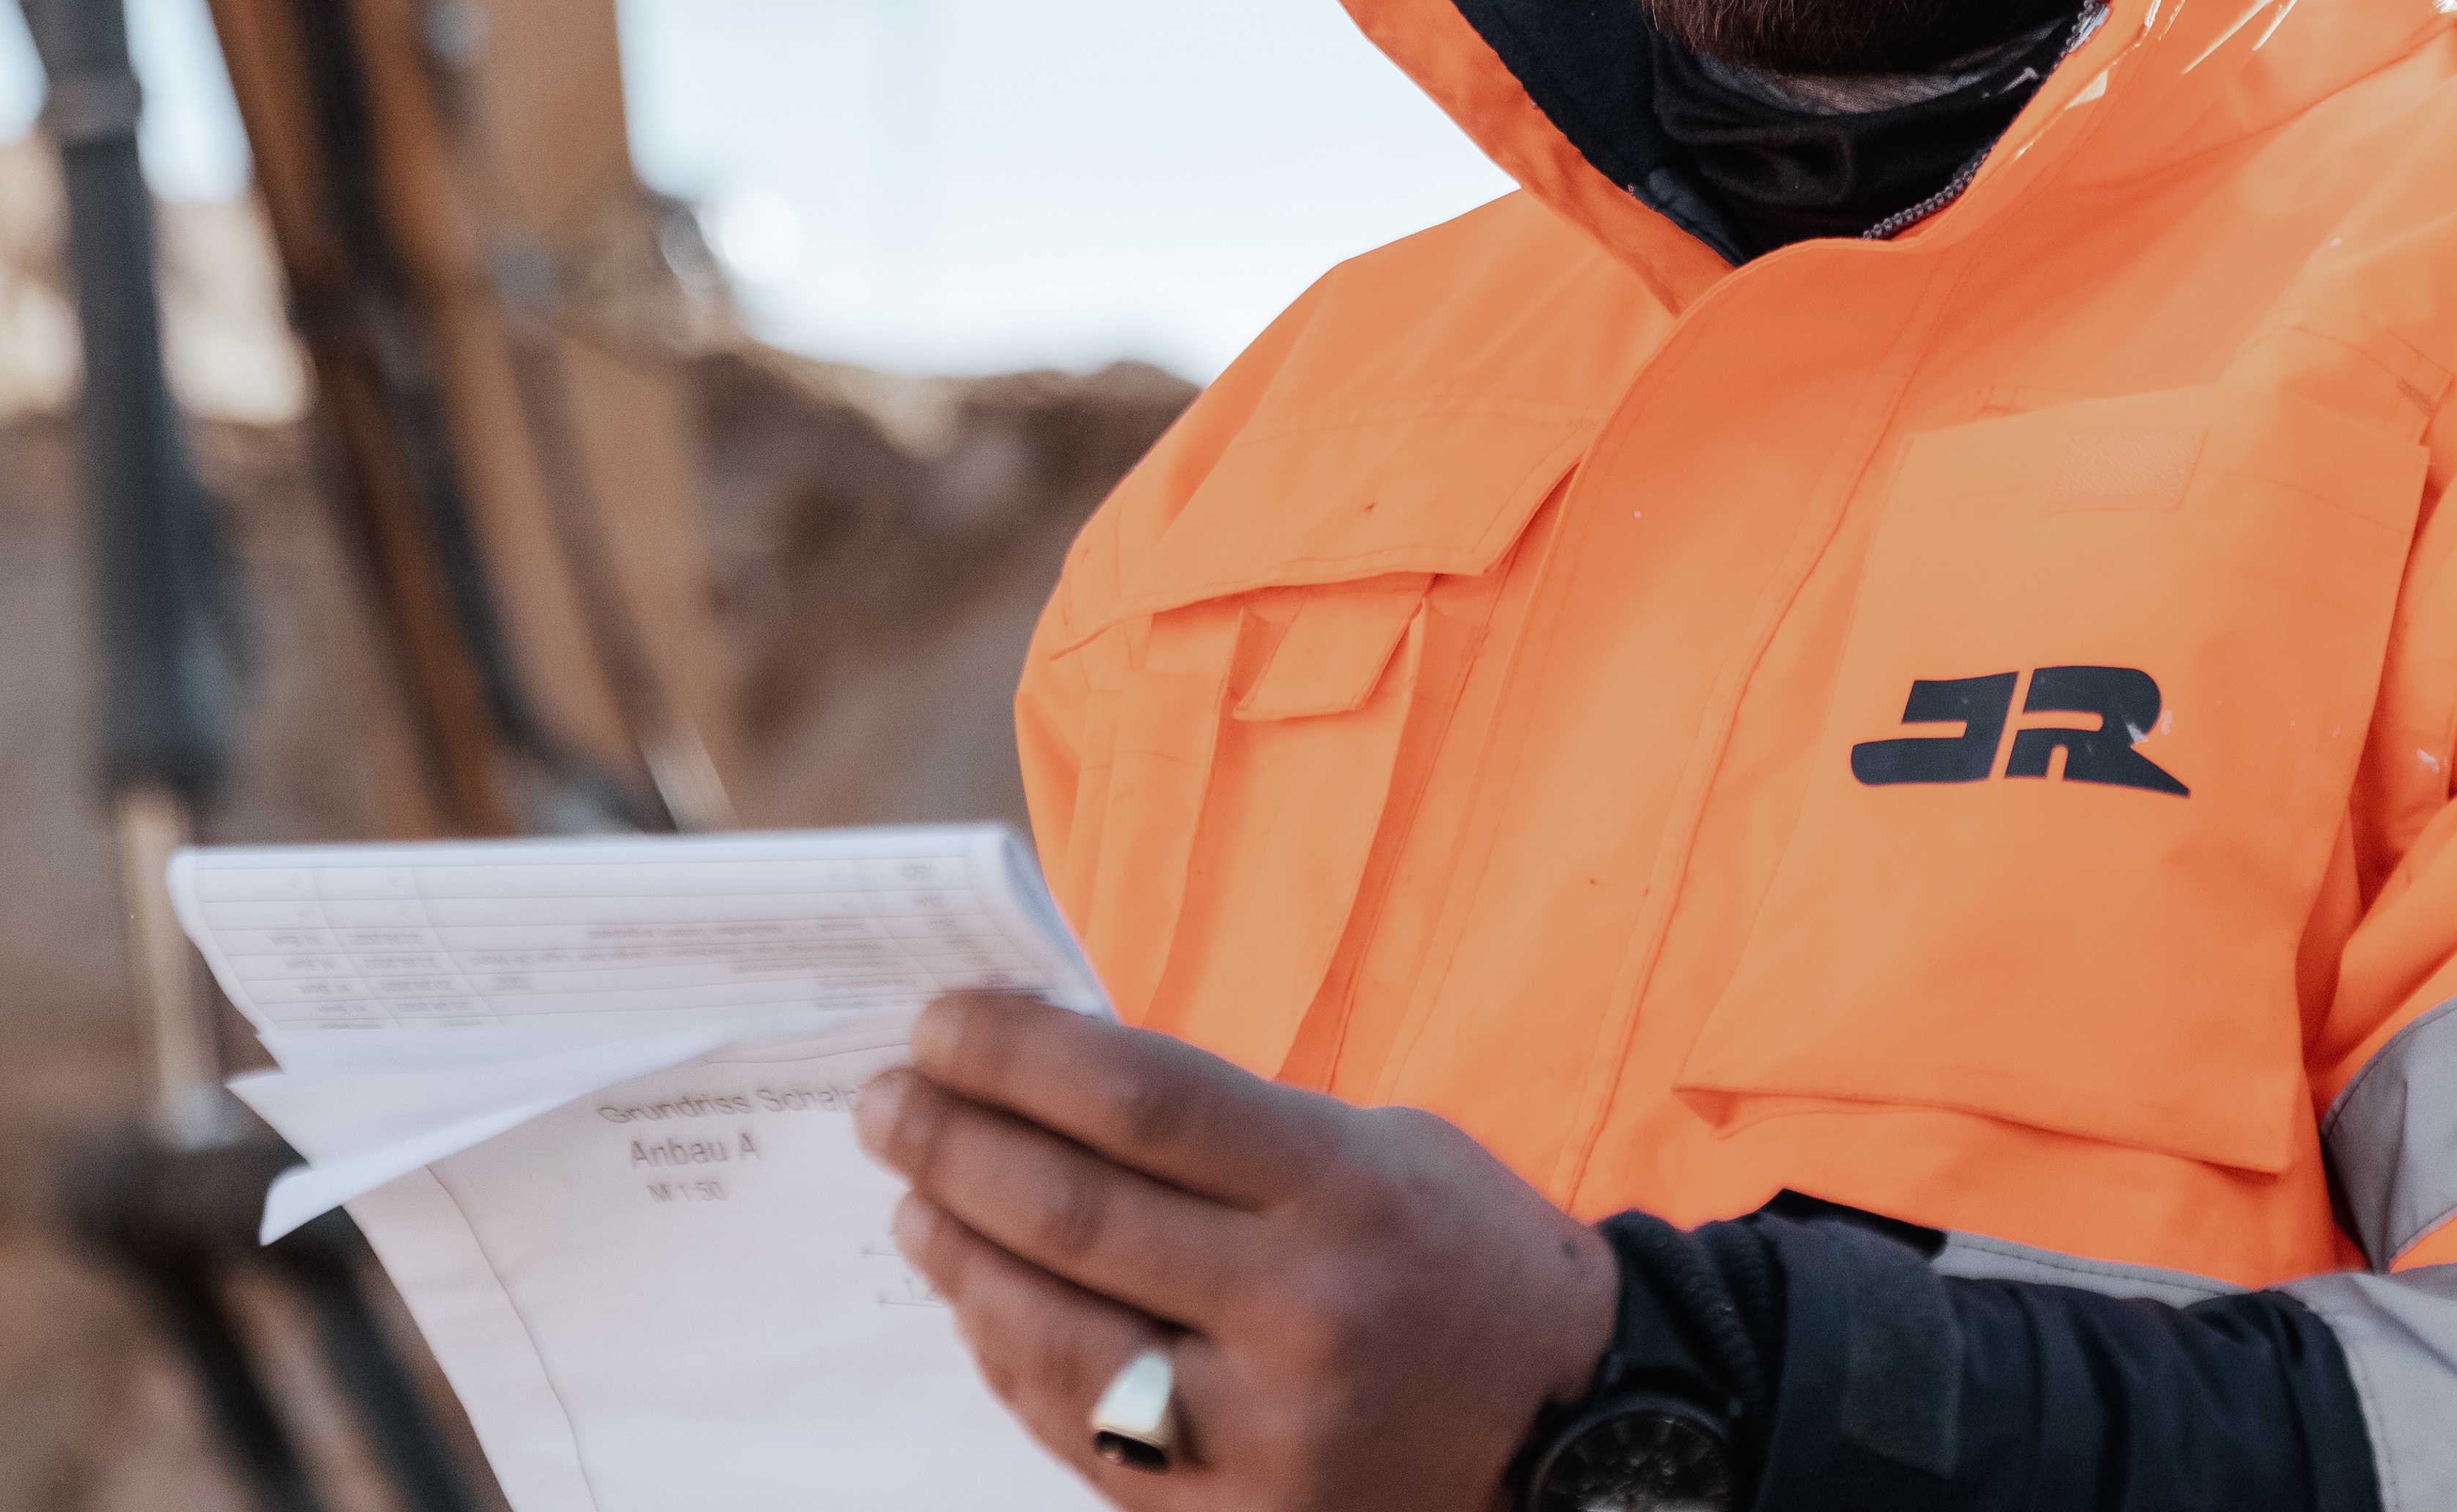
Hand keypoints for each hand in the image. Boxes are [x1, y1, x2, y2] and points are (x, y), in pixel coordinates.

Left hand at [857, 992, 1617, 1509]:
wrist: (1570, 1425)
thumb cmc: (1458, 1253)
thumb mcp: (1377, 1145)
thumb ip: (1230, 1130)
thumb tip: (1053, 1082)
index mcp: (1344, 1189)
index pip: (1139, 1100)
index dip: (1017, 1054)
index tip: (940, 1021)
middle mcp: (1300, 1311)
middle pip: (1073, 1215)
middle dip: (953, 1145)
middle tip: (887, 1102)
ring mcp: (1263, 1431)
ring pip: (1054, 1339)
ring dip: (960, 1258)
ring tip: (916, 1200)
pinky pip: (1082, 1435)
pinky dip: (1014, 1360)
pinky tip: (980, 1304)